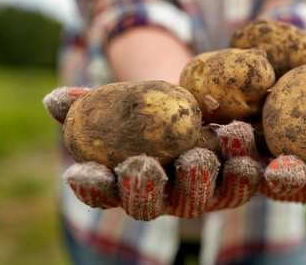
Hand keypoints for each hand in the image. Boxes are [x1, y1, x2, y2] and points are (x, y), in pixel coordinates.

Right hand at [44, 87, 261, 220]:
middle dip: (145, 188)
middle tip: (143, 165)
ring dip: (202, 178)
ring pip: (202, 197)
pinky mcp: (237, 186)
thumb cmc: (155, 112)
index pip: (104, 192)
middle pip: (151, 204)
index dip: (92, 185)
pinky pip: (244, 186)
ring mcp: (203, 195)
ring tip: (202, 154)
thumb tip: (54, 101)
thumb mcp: (125, 103)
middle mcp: (165, 196)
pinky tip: (251, 162)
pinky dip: (249, 176)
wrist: (206, 111)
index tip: (83, 171)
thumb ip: (91, 103)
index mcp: (130, 182)